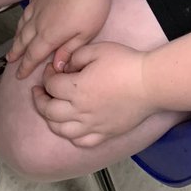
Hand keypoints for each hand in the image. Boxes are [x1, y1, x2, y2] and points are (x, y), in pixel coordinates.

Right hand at [8, 0, 112, 79]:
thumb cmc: (92, 4)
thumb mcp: (86, 34)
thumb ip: (69, 50)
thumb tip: (56, 66)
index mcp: (50, 34)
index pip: (33, 55)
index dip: (25, 66)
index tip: (18, 75)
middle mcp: (39, 20)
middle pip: (23, 39)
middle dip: (16, 51)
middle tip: (9, 60)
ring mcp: (39, 3)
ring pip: (23, 22)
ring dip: (17, 35)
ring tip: (14, 42)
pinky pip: (29, 5)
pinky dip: (25, 14)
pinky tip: (26, 16)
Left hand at [32, 42, 153, 145]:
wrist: (149, 83)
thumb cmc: (125, 63)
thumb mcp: (97, 49)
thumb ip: (76, 56)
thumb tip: (64, 67)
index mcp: (76, 89)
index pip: (50, 86)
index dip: (47, 76)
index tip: (52, 69)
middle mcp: (80, 111)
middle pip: (49, 111)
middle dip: (40, 100)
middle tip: (40, 91)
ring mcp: (92, 125)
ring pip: (61, 131)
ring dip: (51, 120)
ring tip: (52, 110)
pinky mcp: (105, 134)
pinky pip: (82, 142)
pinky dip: (72, 136)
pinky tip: (72, 127)